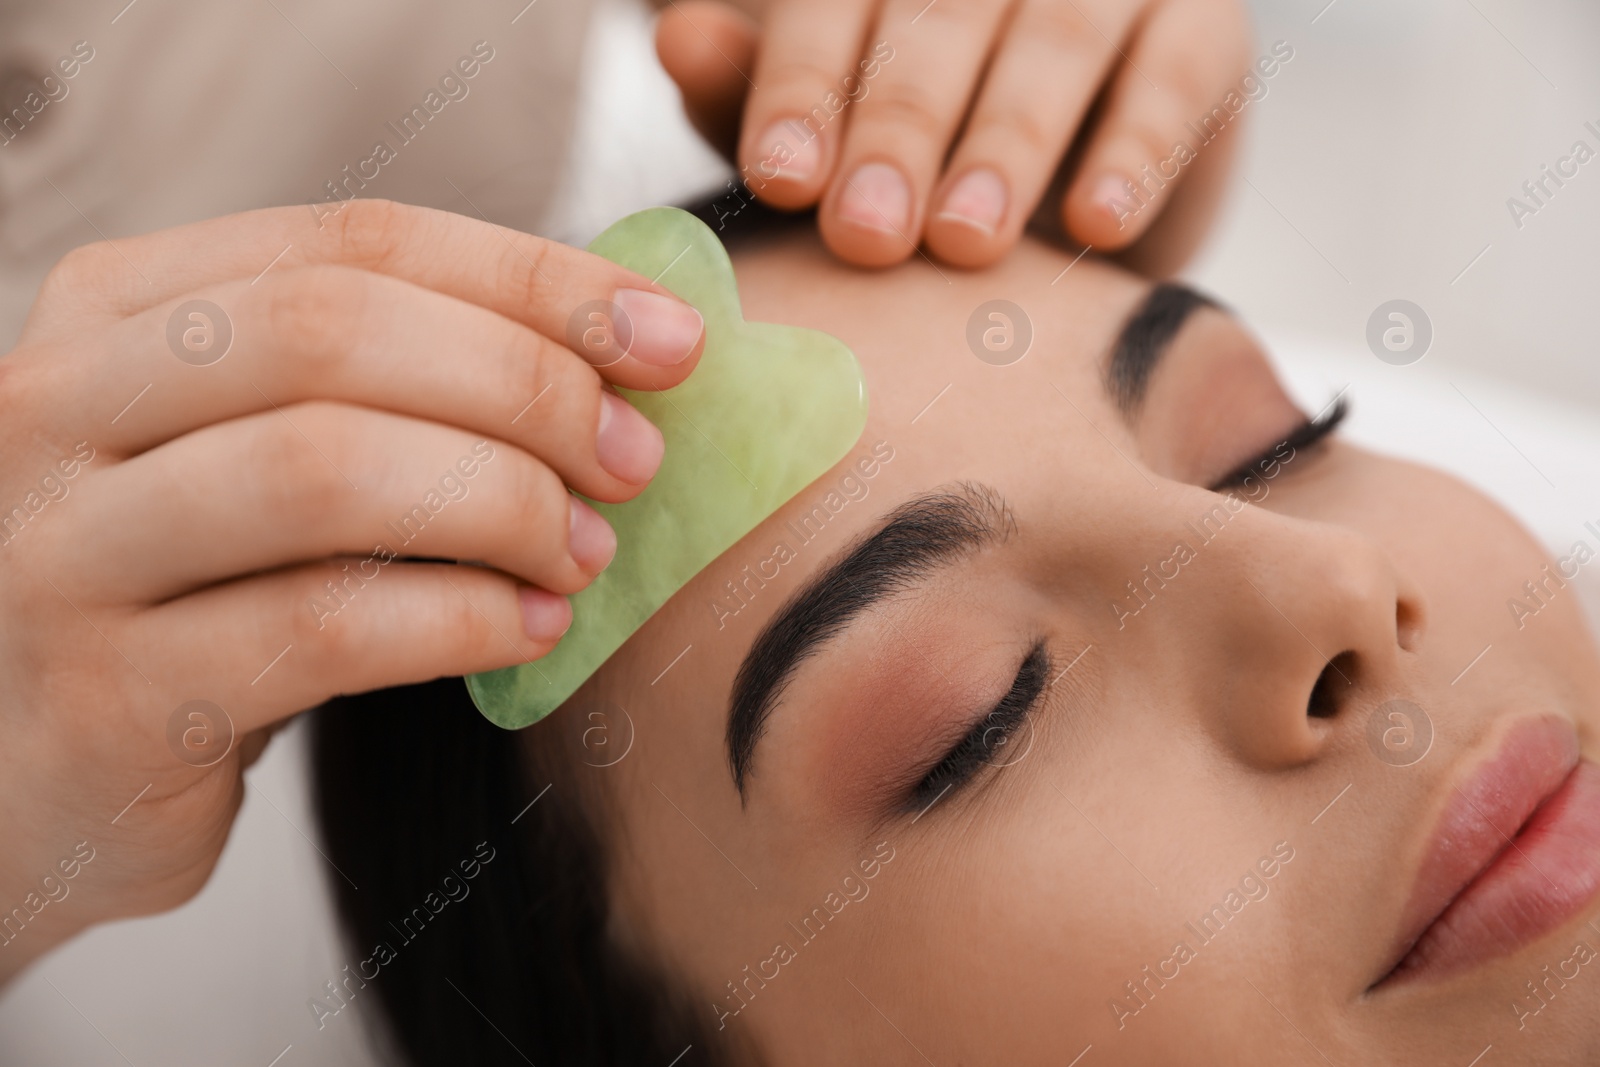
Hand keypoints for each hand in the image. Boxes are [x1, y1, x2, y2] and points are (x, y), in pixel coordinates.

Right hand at [0, 200, 703, 981]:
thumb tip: (621, 353)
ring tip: (585, 550)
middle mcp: (64, 403)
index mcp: (121, 308)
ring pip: (323, 471)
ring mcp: (67, 549)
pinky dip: (464, 622)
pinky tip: (532, 629)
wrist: (28, 768)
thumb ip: (392, 387)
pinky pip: (324, 629)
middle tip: (633, 457)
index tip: (667, 339)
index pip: (357, 242)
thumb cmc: (191, 590)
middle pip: (336, 333)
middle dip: (526, 387)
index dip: (535, 281)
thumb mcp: (257, 450)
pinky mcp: (108, 696)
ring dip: (501, 502)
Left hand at [658, 0, 1251, 268]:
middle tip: (866, 235)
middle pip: (939, 17)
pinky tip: (1096, 224)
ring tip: (963, 240)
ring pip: (1054, 41)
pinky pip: (1174, 80)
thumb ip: (757, 91)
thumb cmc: (922, 167)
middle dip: (897, 127)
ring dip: (1006, 142)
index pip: (835, 1)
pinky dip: (1136, 151)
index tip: (780, 180)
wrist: (1077, 203)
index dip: (801, 83)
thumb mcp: (828, 131)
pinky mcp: (1202, 29)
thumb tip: (674, 36)